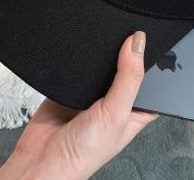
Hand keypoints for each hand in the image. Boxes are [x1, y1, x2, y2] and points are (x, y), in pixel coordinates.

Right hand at [0, 31, 157, 179]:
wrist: (41, 159)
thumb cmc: (84, 152)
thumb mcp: (115, 114)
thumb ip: (128, 78)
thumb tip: (137, 44)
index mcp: (136, 110)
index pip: (151, 78)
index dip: (152, 59)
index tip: (149, 37)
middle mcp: (117, 100)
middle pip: (127, 66)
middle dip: (126, 53)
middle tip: (126, 34)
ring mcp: (94, 92)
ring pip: (104, 63)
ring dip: (103, 53)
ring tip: (104, 42)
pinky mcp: (74, 86)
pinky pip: (81, 65)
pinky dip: (82, 57)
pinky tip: (84, 52)